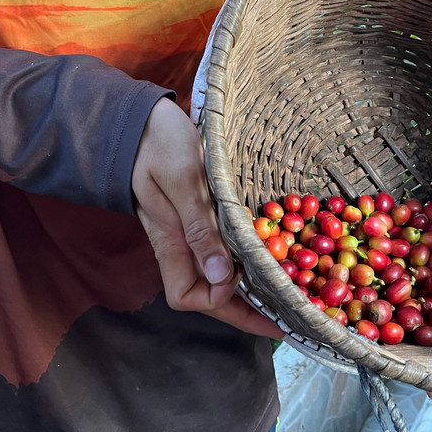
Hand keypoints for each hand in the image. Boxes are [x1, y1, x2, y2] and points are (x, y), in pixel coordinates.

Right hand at [131, 98, 282, 339]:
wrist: (140, 118)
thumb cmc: (158, 143)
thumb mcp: (182, 180)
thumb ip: (199, 228)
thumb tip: (221, 278)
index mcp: (170, 241)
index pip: (188, 296)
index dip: (219, 300)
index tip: (249, 284)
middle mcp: (179, 244)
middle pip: (209, 293)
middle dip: (247, 309)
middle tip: (290, 313)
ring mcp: (187, 232)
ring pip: (218, 274)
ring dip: (249, 285)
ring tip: (287, 288)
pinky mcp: (197, 216)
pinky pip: (221, 249)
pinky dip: (245, 258)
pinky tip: (269, 253)